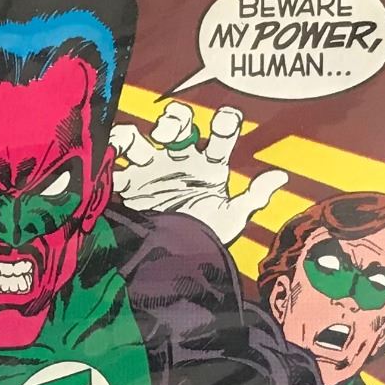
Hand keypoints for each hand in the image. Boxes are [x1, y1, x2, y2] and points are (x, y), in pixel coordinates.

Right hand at [108, 101, 287, 243]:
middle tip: (167, 135)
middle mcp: (180, 161)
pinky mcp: (125, 186)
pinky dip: (106, 158)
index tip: (223, 124)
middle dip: (173, 119)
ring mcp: (150, 171)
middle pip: (177, 122)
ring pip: (140, 137)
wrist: (169, 265)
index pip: (221, 133)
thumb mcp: (230, 220)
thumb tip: (279, 176)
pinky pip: (112, 165)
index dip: (224, 122)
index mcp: (210, 166)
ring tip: (126, 144)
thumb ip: (253, 197)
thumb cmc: (202, 241)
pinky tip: (104, 161)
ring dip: (131, 135)